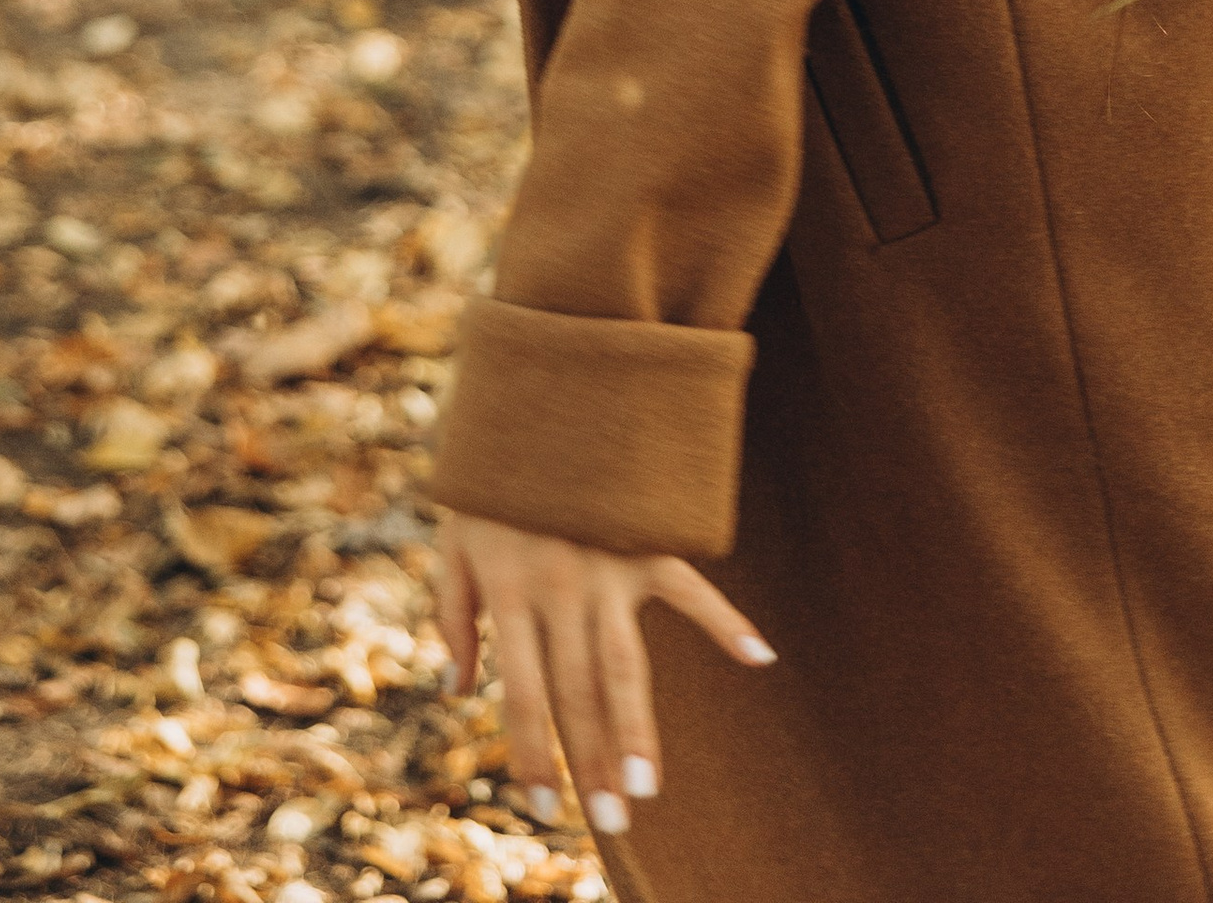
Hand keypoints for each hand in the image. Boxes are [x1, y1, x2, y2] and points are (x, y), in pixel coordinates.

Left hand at [434, 510, 773, 839]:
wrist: (540, 391)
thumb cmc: (489, 478)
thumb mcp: (454, 542)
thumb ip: (452, 616)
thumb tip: (459, 691)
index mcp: (510, 594)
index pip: (520, 696)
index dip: (533, 756)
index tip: (548, 810)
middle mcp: (561, 589)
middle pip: (578, 693)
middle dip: (592, 762)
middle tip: (612, 822)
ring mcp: (609, 566)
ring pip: (627, 663)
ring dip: (638, 727)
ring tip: (648, 785)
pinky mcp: (648, 540)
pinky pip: (692, 587)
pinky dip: (726, 621)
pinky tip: (760, 657)